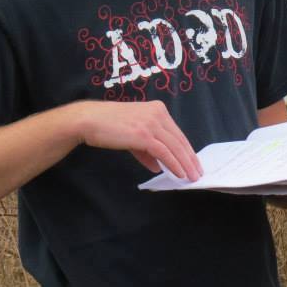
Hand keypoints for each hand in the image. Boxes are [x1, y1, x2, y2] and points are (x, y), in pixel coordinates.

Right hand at [72, 100, 201, 179]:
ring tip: (191, 177)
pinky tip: (178, 174)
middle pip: (180, 140)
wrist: (89, 120)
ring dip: (185, 164)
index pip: (177, 133)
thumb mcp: (133, 136)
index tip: (194, 162)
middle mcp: (158, 114)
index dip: (187, 150)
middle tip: (198, 172)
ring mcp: (151, 123)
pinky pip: (164, 152)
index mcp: (157, 109)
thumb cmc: (108, 126)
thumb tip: (159, 166)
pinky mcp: (144, 134)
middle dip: (190, 159)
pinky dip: (174, 164)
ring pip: (175, 147)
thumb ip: (147, 150)